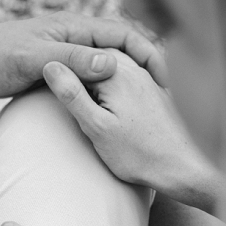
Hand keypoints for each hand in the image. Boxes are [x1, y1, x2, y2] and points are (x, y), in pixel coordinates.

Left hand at [0, 13, 166, 100]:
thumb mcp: (31, 61)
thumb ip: (70, 61)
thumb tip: (112, 64)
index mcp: (72, 28)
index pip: (124, 36)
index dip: (149, 56)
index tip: (165, 83)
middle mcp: (70, 39)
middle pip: (119, 52)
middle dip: (143, 72)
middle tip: (164, 102)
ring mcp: (60, 56)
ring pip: (102, 69)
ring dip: (122, 85)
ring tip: (143, 111)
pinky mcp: (49, 73)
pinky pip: (83, 82)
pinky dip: (99, 94)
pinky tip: (106, 115)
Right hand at [43, 49, 225, 215]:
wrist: (183, 168)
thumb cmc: (138, 154)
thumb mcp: (97, 128)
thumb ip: (73, 95)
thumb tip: (51, 65)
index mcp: (116, 74)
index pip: (76, 58)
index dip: (60, 68)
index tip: (43, 81)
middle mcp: (134, 69)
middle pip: (96, 57)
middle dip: (78, 67)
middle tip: (59, 82)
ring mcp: (148, 78)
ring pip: (113, 64)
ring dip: (95, 73)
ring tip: (82, 94)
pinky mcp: (156, 90)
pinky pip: (128, 74)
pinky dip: (113, 81)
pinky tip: (110, 97)